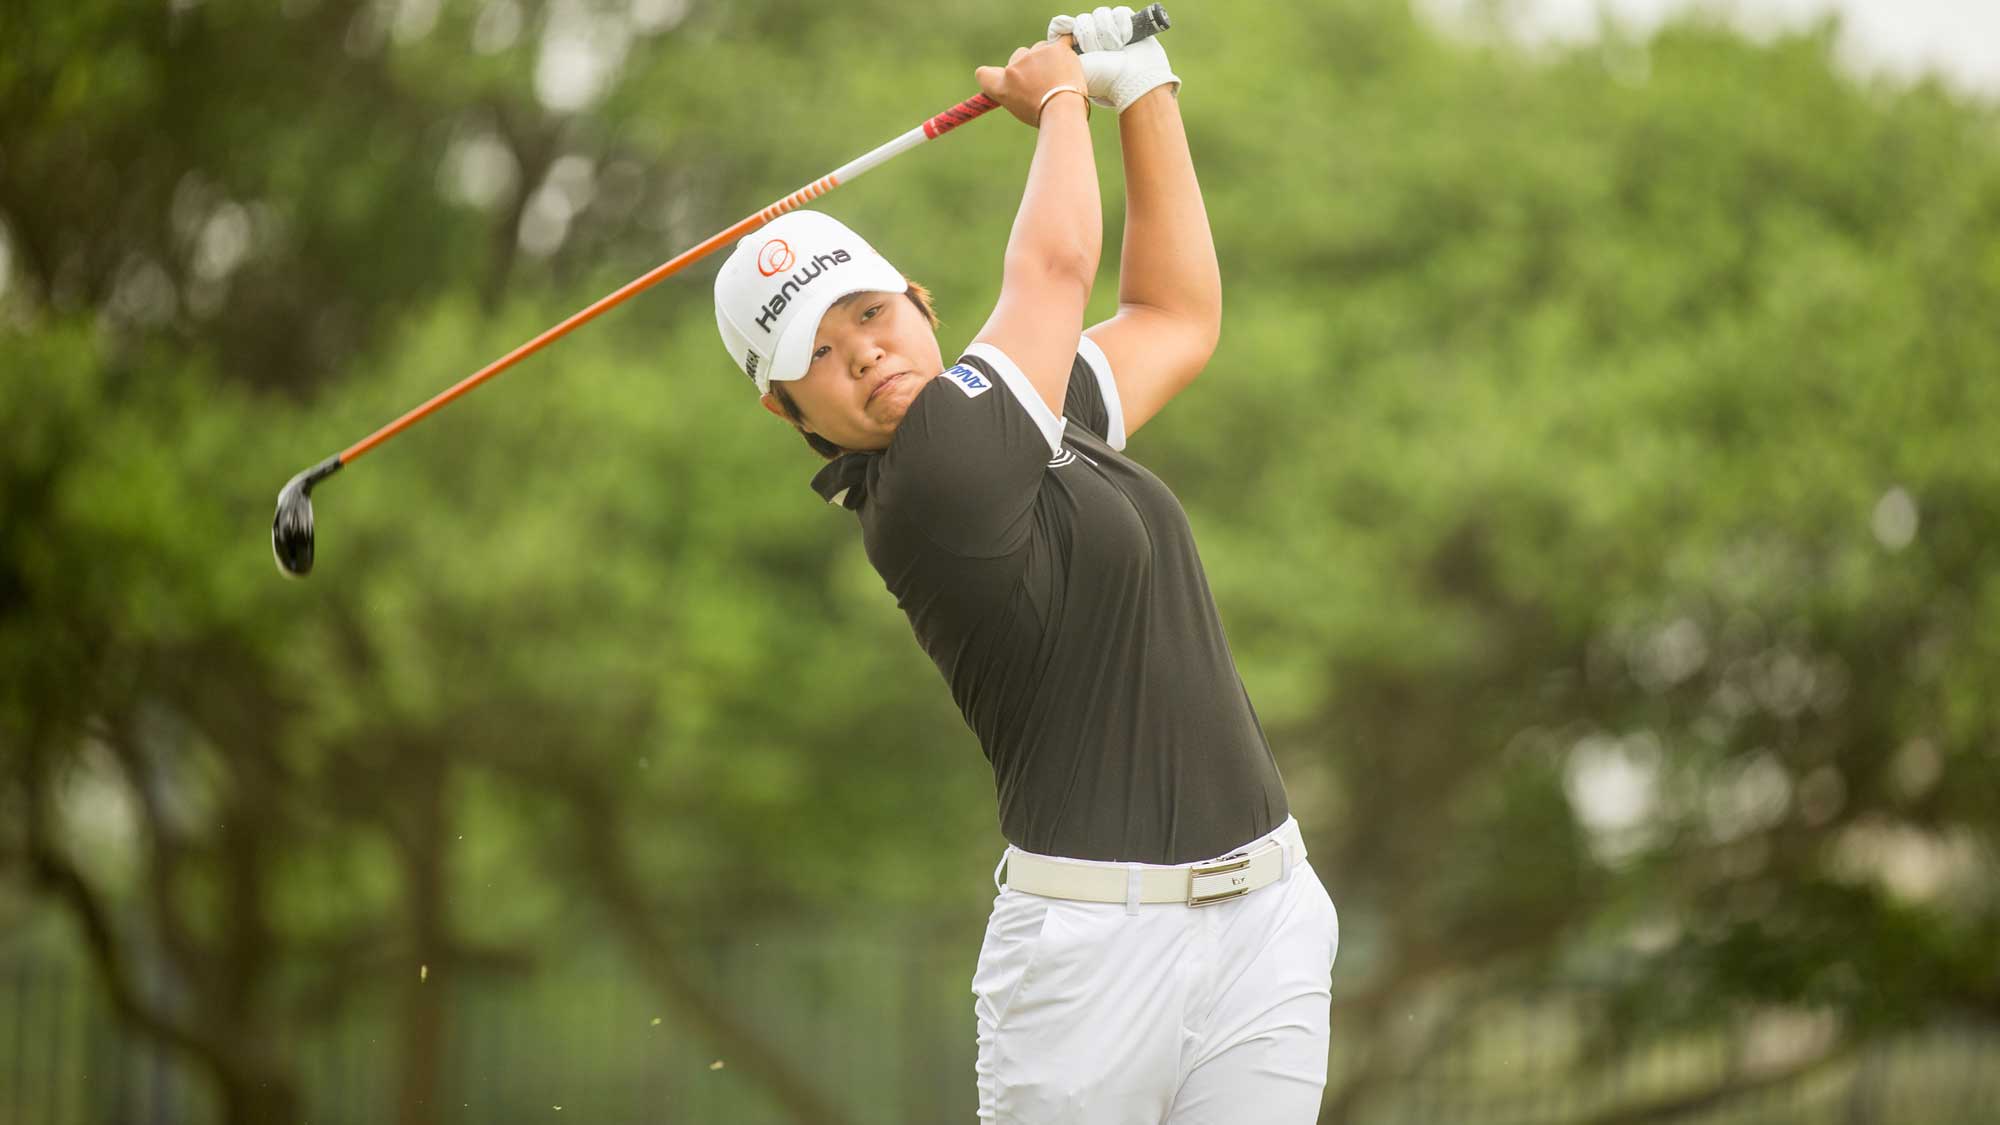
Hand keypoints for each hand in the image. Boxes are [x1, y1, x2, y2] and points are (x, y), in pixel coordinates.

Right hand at [975, 39, 1089, 126]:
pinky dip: (1065, 47)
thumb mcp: (1019, 110)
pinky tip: (1067, 57)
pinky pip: (1060, 40)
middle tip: (1043, 83)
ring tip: (1058, 78)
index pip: (983, 74)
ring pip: (1039, 49)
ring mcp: (1034, 55)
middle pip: (1018, 57)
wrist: (1063, 111)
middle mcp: (1013, 68)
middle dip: (1029, 66)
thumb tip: (1017, 87)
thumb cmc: (1044, 116)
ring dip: (1047, 59)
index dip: (993, 75)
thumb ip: (1012, 94)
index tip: (1006, 78)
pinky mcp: (1054, 48)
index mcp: (1000, 86)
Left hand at [1045, 5, 1179, 113]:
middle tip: (1098, 52)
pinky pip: (1119, 12)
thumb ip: (1061, 48)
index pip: (1062, 27)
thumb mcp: (1074, 66)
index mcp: (1077, 50)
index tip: (1071, 35)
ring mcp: (1110, 32)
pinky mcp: (1127, 24)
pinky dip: (1123, 26)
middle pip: (1082, 20)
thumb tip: (1061, 25)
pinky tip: (1126, 40)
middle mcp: (1093, 40)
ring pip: (1100, 14)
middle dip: (1090, 36)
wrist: (1133, 78)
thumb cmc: (1103, 77)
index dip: (1065, 28)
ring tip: (1116, 48)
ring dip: (1107, 32)